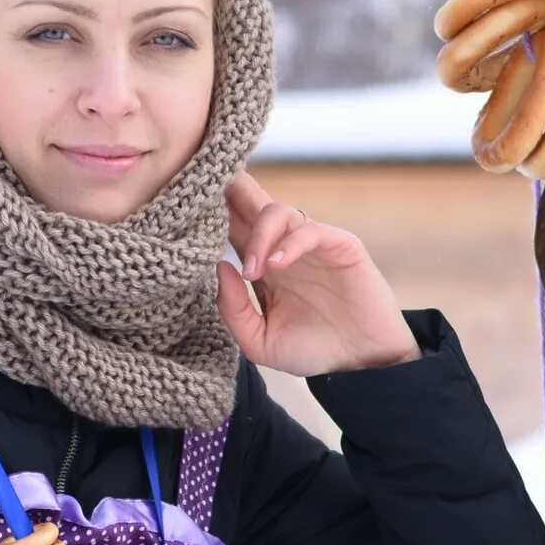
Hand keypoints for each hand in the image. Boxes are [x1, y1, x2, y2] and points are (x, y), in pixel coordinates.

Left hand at [217, 172, 419, 376]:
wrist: (361, 366)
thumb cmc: (313, 350)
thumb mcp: (260, 341)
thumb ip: (234, 310)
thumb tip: (220, 267)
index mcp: (263, 265)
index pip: (233, 227)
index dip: (211, 214)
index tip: (183, 207)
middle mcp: (284, 248)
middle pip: (252, 204)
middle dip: (231, 189)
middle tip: (207, 179)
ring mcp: (312, 246)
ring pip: (278, 212)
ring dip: (259, 235)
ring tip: (252, 270)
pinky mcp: (341, 246)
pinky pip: (312, 231)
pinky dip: (291, 243)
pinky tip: (276, 266)